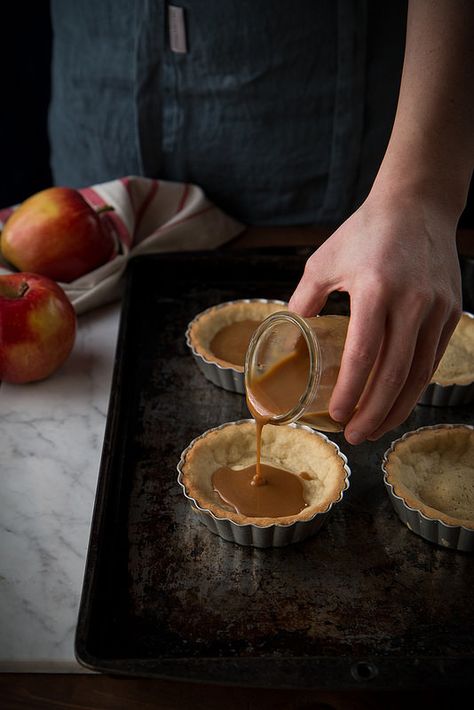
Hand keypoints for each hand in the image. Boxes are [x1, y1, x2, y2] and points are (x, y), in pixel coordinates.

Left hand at [288, 191, 461, 444]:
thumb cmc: (365, 232)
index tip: (336, 415)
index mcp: (376, 289)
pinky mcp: (451, 312)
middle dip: (374, 413)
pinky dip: (415, 386)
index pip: (363, 354)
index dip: (350, 391)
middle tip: (355, 436)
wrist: (418, 204)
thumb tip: (289, 334)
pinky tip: (397, 400)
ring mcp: (437, 308)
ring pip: (419, 374)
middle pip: (394, 374)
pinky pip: (432, 359)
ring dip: (397, 408)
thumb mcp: (324, 261)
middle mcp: (412, 301)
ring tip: (376, 429)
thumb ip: (304, 300)